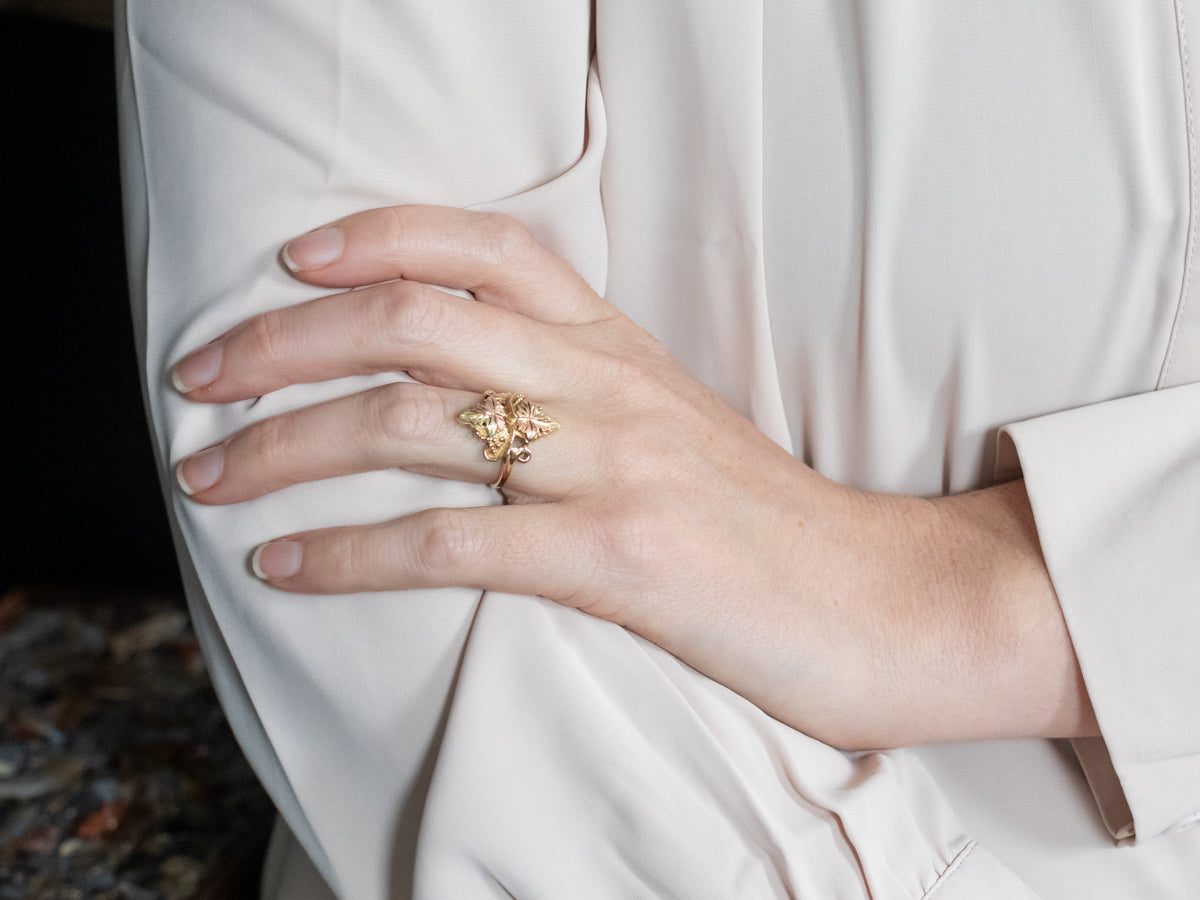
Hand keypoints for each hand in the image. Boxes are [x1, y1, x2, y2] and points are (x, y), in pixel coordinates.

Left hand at [171, 206, 1096, 748]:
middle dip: (286, 341)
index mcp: (621, 349)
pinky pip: (451, 542)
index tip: (294, 257)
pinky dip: (350, 552)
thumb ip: (587, 396)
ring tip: (209, 474)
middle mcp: (607, 387)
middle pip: (416, 322)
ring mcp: (611, 466)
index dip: (380, 235)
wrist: (883, 599)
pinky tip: (286, 565)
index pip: (489, 247)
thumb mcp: (675, 429)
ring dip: (287, 445)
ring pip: (412, 423)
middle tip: (202, 376)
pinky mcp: (618, 556)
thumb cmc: (766, 524)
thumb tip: (477, 404)